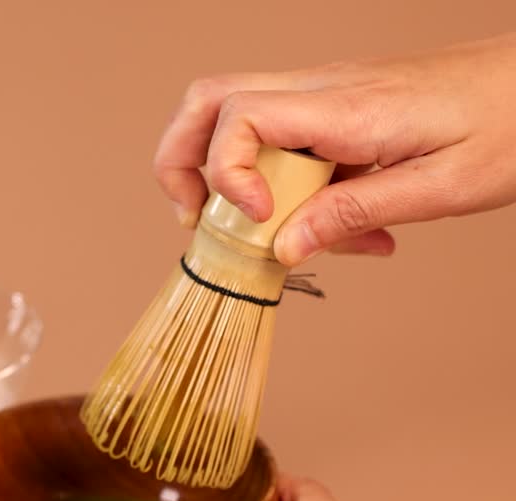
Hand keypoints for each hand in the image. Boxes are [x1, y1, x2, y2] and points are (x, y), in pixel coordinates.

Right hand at [155, 32, 515, 265]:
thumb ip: (354, 215)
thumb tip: (284, 248)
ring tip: (250, 228)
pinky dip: (274, 182)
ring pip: (231, 113)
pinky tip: (320, 223)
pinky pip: (278, 137)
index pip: (238, 115)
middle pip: (208, 100)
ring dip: (221, 173)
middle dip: (180, 161)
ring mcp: (325, 95)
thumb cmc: (510, 125)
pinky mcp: (336, 108)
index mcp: (346, 107)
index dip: (225, 173)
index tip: (258, 220)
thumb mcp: (442, 187)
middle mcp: (322, 90)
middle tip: (195, 217)